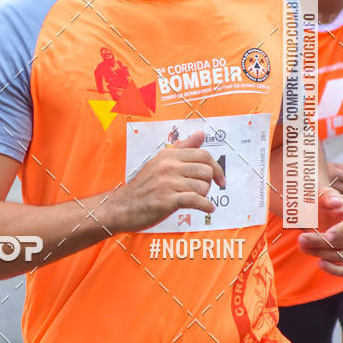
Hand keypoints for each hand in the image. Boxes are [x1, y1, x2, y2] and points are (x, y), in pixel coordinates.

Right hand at [106, 131, 225, 232]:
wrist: (122, 206)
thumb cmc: (143, 186)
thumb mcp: (160, 161)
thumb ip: (183, 148)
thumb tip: (200, 134)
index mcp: (168, 155)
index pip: (203, 155)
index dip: (216, 167)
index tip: (219, 179)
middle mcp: (168, 166)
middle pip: (206, 170)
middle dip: (209, 183)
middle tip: (203, 190)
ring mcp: (167, 183)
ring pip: (202, 186)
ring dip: (205, 196)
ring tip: (198, 199)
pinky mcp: (166, 200)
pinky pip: (195, 200)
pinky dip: (206, 206)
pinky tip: (207, 208)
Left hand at [297, 186, 342, 276]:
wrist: (326, 218)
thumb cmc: (325, 205)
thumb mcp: (323, 196)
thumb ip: (327, 196)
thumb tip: (336, 202)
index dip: (342, 230)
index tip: (327, 235)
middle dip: (321, 242)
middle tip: (301, 239)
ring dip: (321, 253)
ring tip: (303, 247)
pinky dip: (335, 270)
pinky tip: (321, 263)